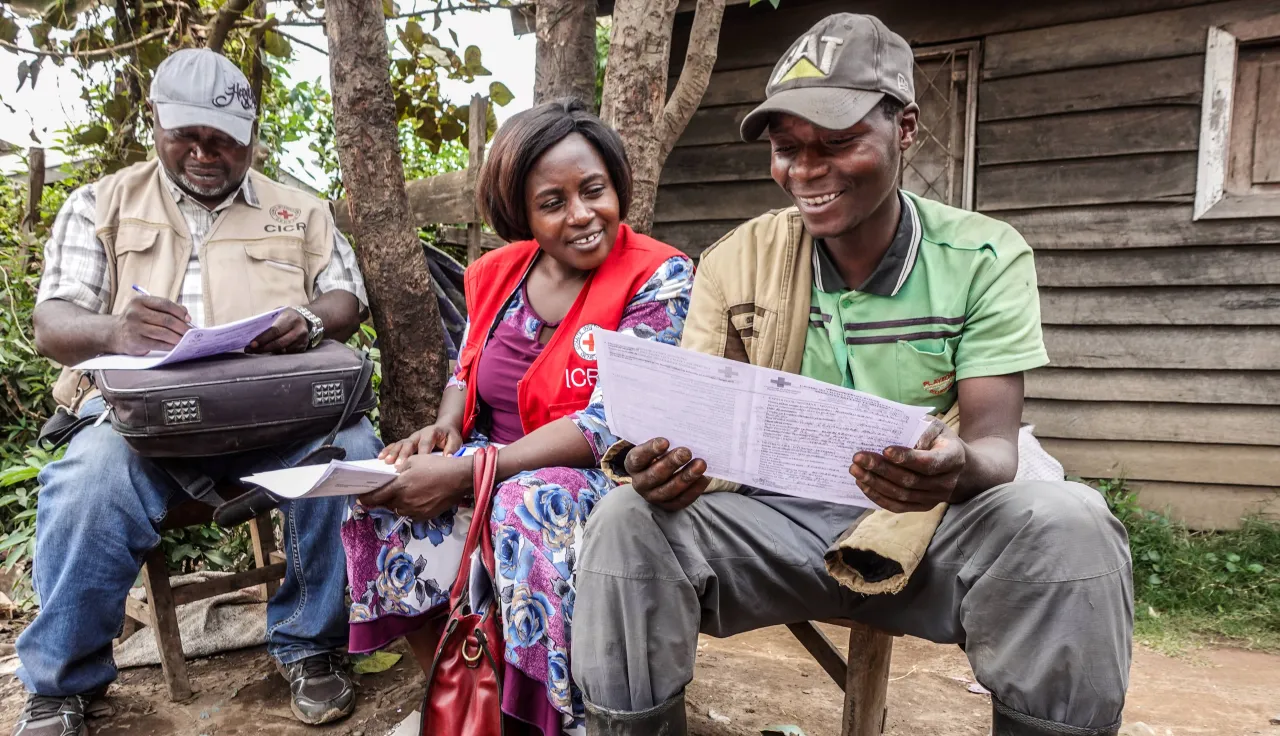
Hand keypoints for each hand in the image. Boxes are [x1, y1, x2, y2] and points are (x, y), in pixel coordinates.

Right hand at [110, 295, 190, 354]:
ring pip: (163, 333)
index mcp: (139, 301)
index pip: (164, 304)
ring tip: (186, 340)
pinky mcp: (136, 341)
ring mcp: (134, 327)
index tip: (188, 319)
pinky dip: (169, 346)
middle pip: (166, 319)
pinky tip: (176, 346)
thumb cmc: (136, 320)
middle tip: (191, 332)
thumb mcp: (146, 309)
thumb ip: (165, 309)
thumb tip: (186, 314)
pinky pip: (158, 344)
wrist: (114, 333)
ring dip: (177, 337)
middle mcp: (135, 313)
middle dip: (182, 327)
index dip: (179, 311)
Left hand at [247, 308, 308, 353]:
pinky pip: (289, 353)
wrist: (304, 318)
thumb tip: (252, 333)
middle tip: (252, 350)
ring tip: (260, 350)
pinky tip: (274, 350)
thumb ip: (268, 323)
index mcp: (290, 318)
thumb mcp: (278, 314)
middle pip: (279, 343)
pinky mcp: (303, 347)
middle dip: (264, 348)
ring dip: (271, 352)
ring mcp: (303, 339)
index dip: (263, 338)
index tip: (252, 344)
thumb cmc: (286, 316)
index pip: (275, 330)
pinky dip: (280, 353)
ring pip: (284, 350)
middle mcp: (299, 329)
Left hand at [358, 454, 472, 519]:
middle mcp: (405, 502)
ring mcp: (415, 511)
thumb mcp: (414, 461)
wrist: (459, 478)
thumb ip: (397, 470)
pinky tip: (417, 497)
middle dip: (383, 498)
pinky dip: (409, 507)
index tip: (359, 499)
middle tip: (386, 491)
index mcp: (400, 486)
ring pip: (398, 509)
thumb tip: (388, 477)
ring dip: (397, 503)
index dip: (365, 499)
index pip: (375, 497)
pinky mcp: (424, 516)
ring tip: (405, 493)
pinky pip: (410, 513)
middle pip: (386, 504)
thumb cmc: (437, 466)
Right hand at [379, 423, 464, 467]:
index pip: (425, 443)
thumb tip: (447, 458)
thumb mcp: (455, 440)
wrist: (444, 428)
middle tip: (398, 465)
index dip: (421, 453)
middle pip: (409, 443)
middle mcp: (419, 434)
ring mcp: (411, 438)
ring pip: (400, 444)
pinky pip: (395, 444)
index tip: (417, 464)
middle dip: (403, 454)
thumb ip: (452, 448)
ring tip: (386, 462)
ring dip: (393, 453)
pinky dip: (387, 450)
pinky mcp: (406, 441)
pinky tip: (380, 457)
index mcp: (431, 433)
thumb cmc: (449, 436)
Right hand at [625, 438, 709, 510]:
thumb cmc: (660, 452)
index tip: (665, 442)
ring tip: (700, 464)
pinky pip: (681, 500)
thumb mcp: (657, 445)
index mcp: (633, 465)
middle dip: (672, 463)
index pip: (638, 458)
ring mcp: (653, 496)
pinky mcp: (668, 505)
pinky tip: (704, 478)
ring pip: (669, 490)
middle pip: (654, 475)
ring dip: (686, 477)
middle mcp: (640, 483)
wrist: (664, 468)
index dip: (650, 450)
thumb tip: (681, 432)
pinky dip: (694, 490)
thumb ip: (664, 441)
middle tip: (686, 452)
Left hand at [849, 419, 966, 512]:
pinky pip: (898, 506)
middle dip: (881, 469)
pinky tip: (863, 484)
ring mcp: (935, 498)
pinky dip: (878, 497)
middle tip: (858, 458)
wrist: (960, 466)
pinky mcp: (923, 506)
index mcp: (953, 458)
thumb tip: (896, 436)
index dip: (906, 458)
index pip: (928, 463)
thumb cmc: (940, 440)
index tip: (885, 450)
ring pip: (901, 495)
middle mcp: (946, 482)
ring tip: (855, 470)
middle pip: (910, 480)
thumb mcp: (936, 427)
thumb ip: (920, 429)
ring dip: (875, 483)